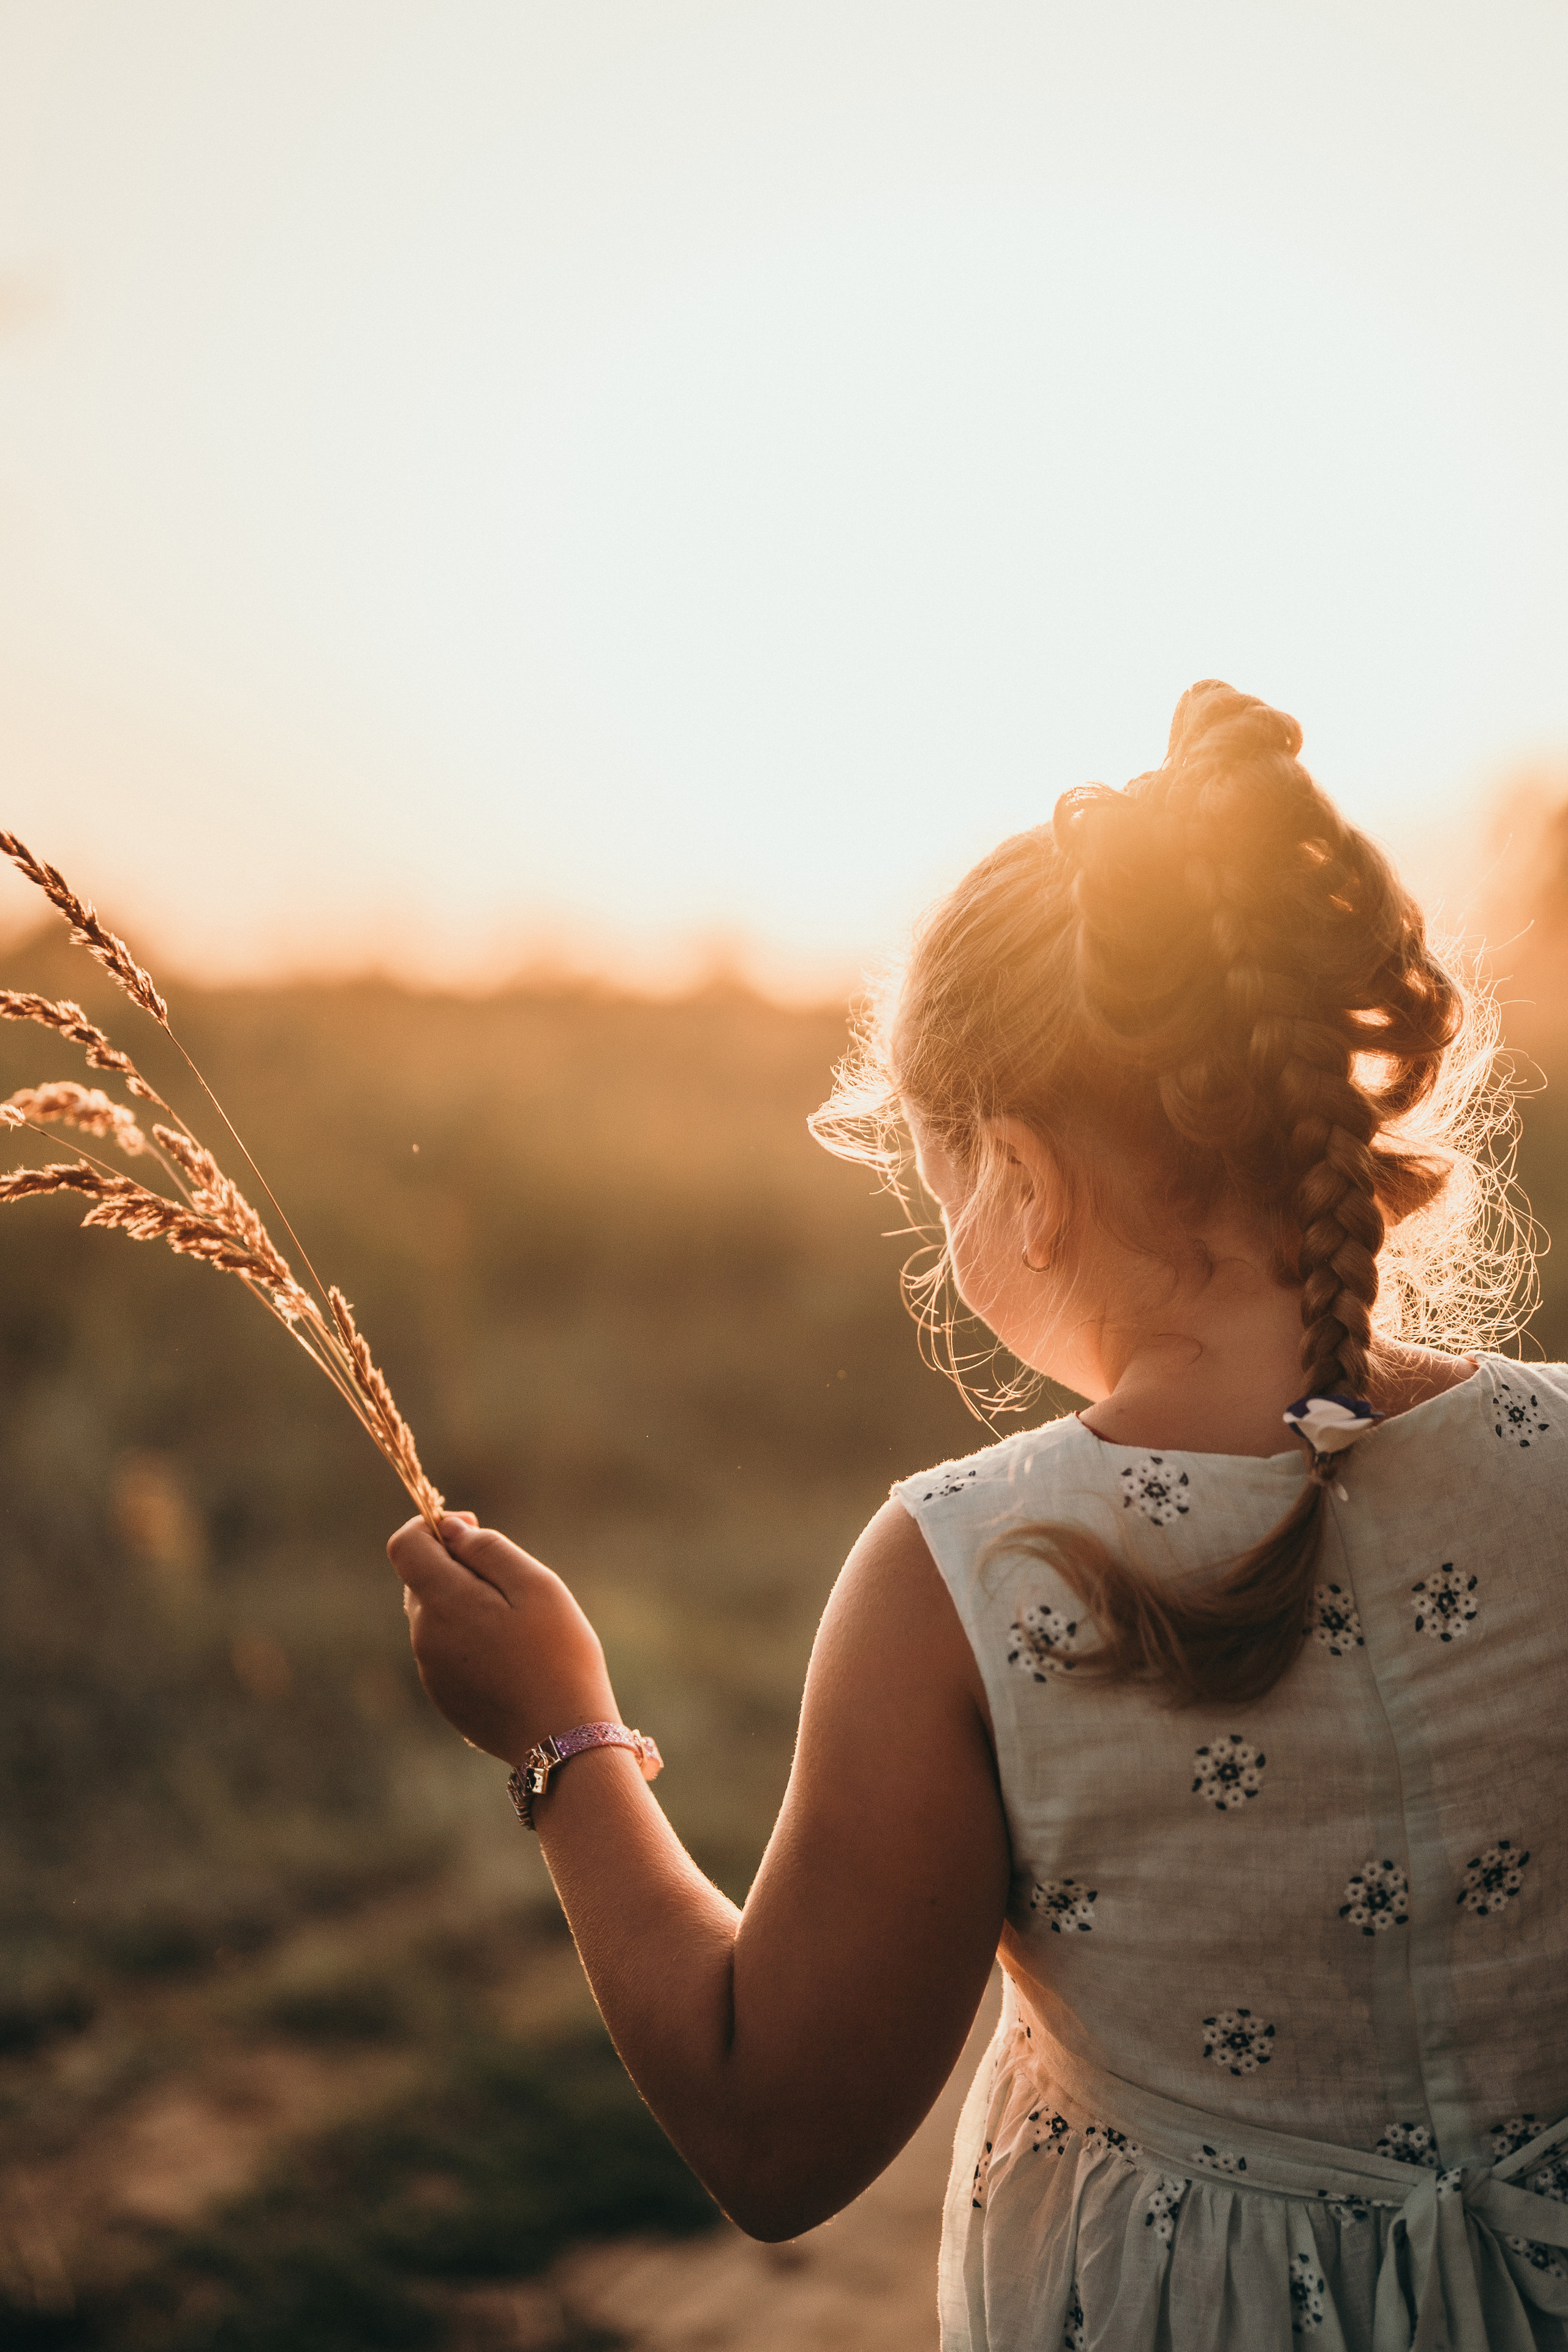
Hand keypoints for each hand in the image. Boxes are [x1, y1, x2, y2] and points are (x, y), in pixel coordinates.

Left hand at [386, 1513, 617, 1764]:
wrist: (563, 1741)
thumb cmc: (559, 1656)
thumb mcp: (536, 1586)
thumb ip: (488, 1549)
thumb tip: (450, 1528)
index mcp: (443, 1603)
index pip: (405, 1545)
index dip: (431, 1524)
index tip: (471, 1528)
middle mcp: (424, 1637)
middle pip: (421, 1579)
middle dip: (457, 1566)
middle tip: (512, 1583)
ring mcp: (430, 1671)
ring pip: (436, 1616)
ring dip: (466, 1604)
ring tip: (518, 1626)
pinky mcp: (444, 1697)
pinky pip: (446, 1650)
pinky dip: (470, 1639)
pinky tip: (512, 1658)